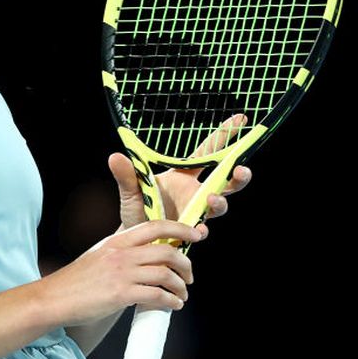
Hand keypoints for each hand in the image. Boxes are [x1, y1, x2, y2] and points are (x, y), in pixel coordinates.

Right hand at [41, 220, 204, 327]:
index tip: (195, 235)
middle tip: (189, 276)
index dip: (180, 229)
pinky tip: (173, 305)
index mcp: (116, 241)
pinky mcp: (120, 294)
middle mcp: (121, 254)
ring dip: (180, 286)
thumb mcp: (99, 256)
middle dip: (185, 264)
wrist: (54, 298)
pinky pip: (157, 295)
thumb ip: (122, 253)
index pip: (155, 226)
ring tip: (181, 295)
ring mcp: (121, 274)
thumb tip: (148, 258)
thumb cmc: (76, 282)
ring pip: (165, 274)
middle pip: (166, 252)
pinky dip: (171, 301)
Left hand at [110, 113, 252, 241]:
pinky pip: (202, 230)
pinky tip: (199, 229)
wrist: (134, 239)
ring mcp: (196, 212)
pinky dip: (202, 229)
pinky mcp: (190, 231)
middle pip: (227, 181)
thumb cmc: (135, 210)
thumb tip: (115, 157)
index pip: (207, 153)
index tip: (240, 119)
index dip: (223, 136)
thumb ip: (126, 175)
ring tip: (211, 199)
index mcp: (183, 176)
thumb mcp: (130, 191)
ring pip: (220, 205)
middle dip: (239, 176)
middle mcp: (195, 192)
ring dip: (221, 202)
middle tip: (242, 170)